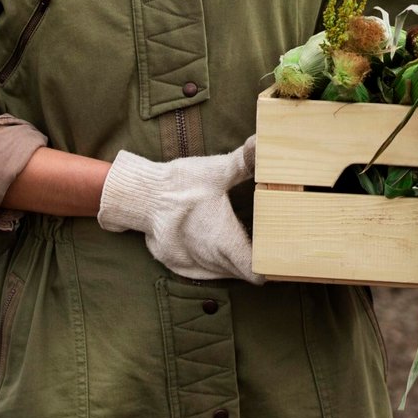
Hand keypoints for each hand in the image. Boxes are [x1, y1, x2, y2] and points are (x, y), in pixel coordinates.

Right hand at [97, 136, 263, 283]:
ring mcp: (193, 266)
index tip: (276, 255)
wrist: (141, 196)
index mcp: (224, 241)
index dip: (269, 266)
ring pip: (224, 274)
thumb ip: (244, 162)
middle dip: (253, 263)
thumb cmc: (180, 185)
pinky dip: (214, 264)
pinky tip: (215, 245)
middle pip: (242, 273)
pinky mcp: (178, 265)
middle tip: (264, 244)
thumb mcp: (215, 171)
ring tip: (242, 244)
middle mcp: (210, 260)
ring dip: (234, 264)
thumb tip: (262, 143)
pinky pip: (205, 272)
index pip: (255, 271)